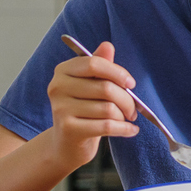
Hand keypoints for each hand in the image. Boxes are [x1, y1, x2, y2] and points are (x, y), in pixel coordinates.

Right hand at [44, 40, 138, 168]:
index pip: (94, 63)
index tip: (130, 83)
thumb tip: (107, 46)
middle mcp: (58, 87)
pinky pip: (107, 126)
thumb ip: (99, 65)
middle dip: (127, 100)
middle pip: (105, 88)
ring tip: (125, 119)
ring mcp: (61, 109)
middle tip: (133, 109)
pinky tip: (131, 130)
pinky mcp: (69, 129)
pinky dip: (125, 129)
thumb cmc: (83, 110)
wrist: (66, 144)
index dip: (117, 72)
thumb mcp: (90, 85)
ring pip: (108, 109)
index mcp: (63, 71)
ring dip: (124, 116)